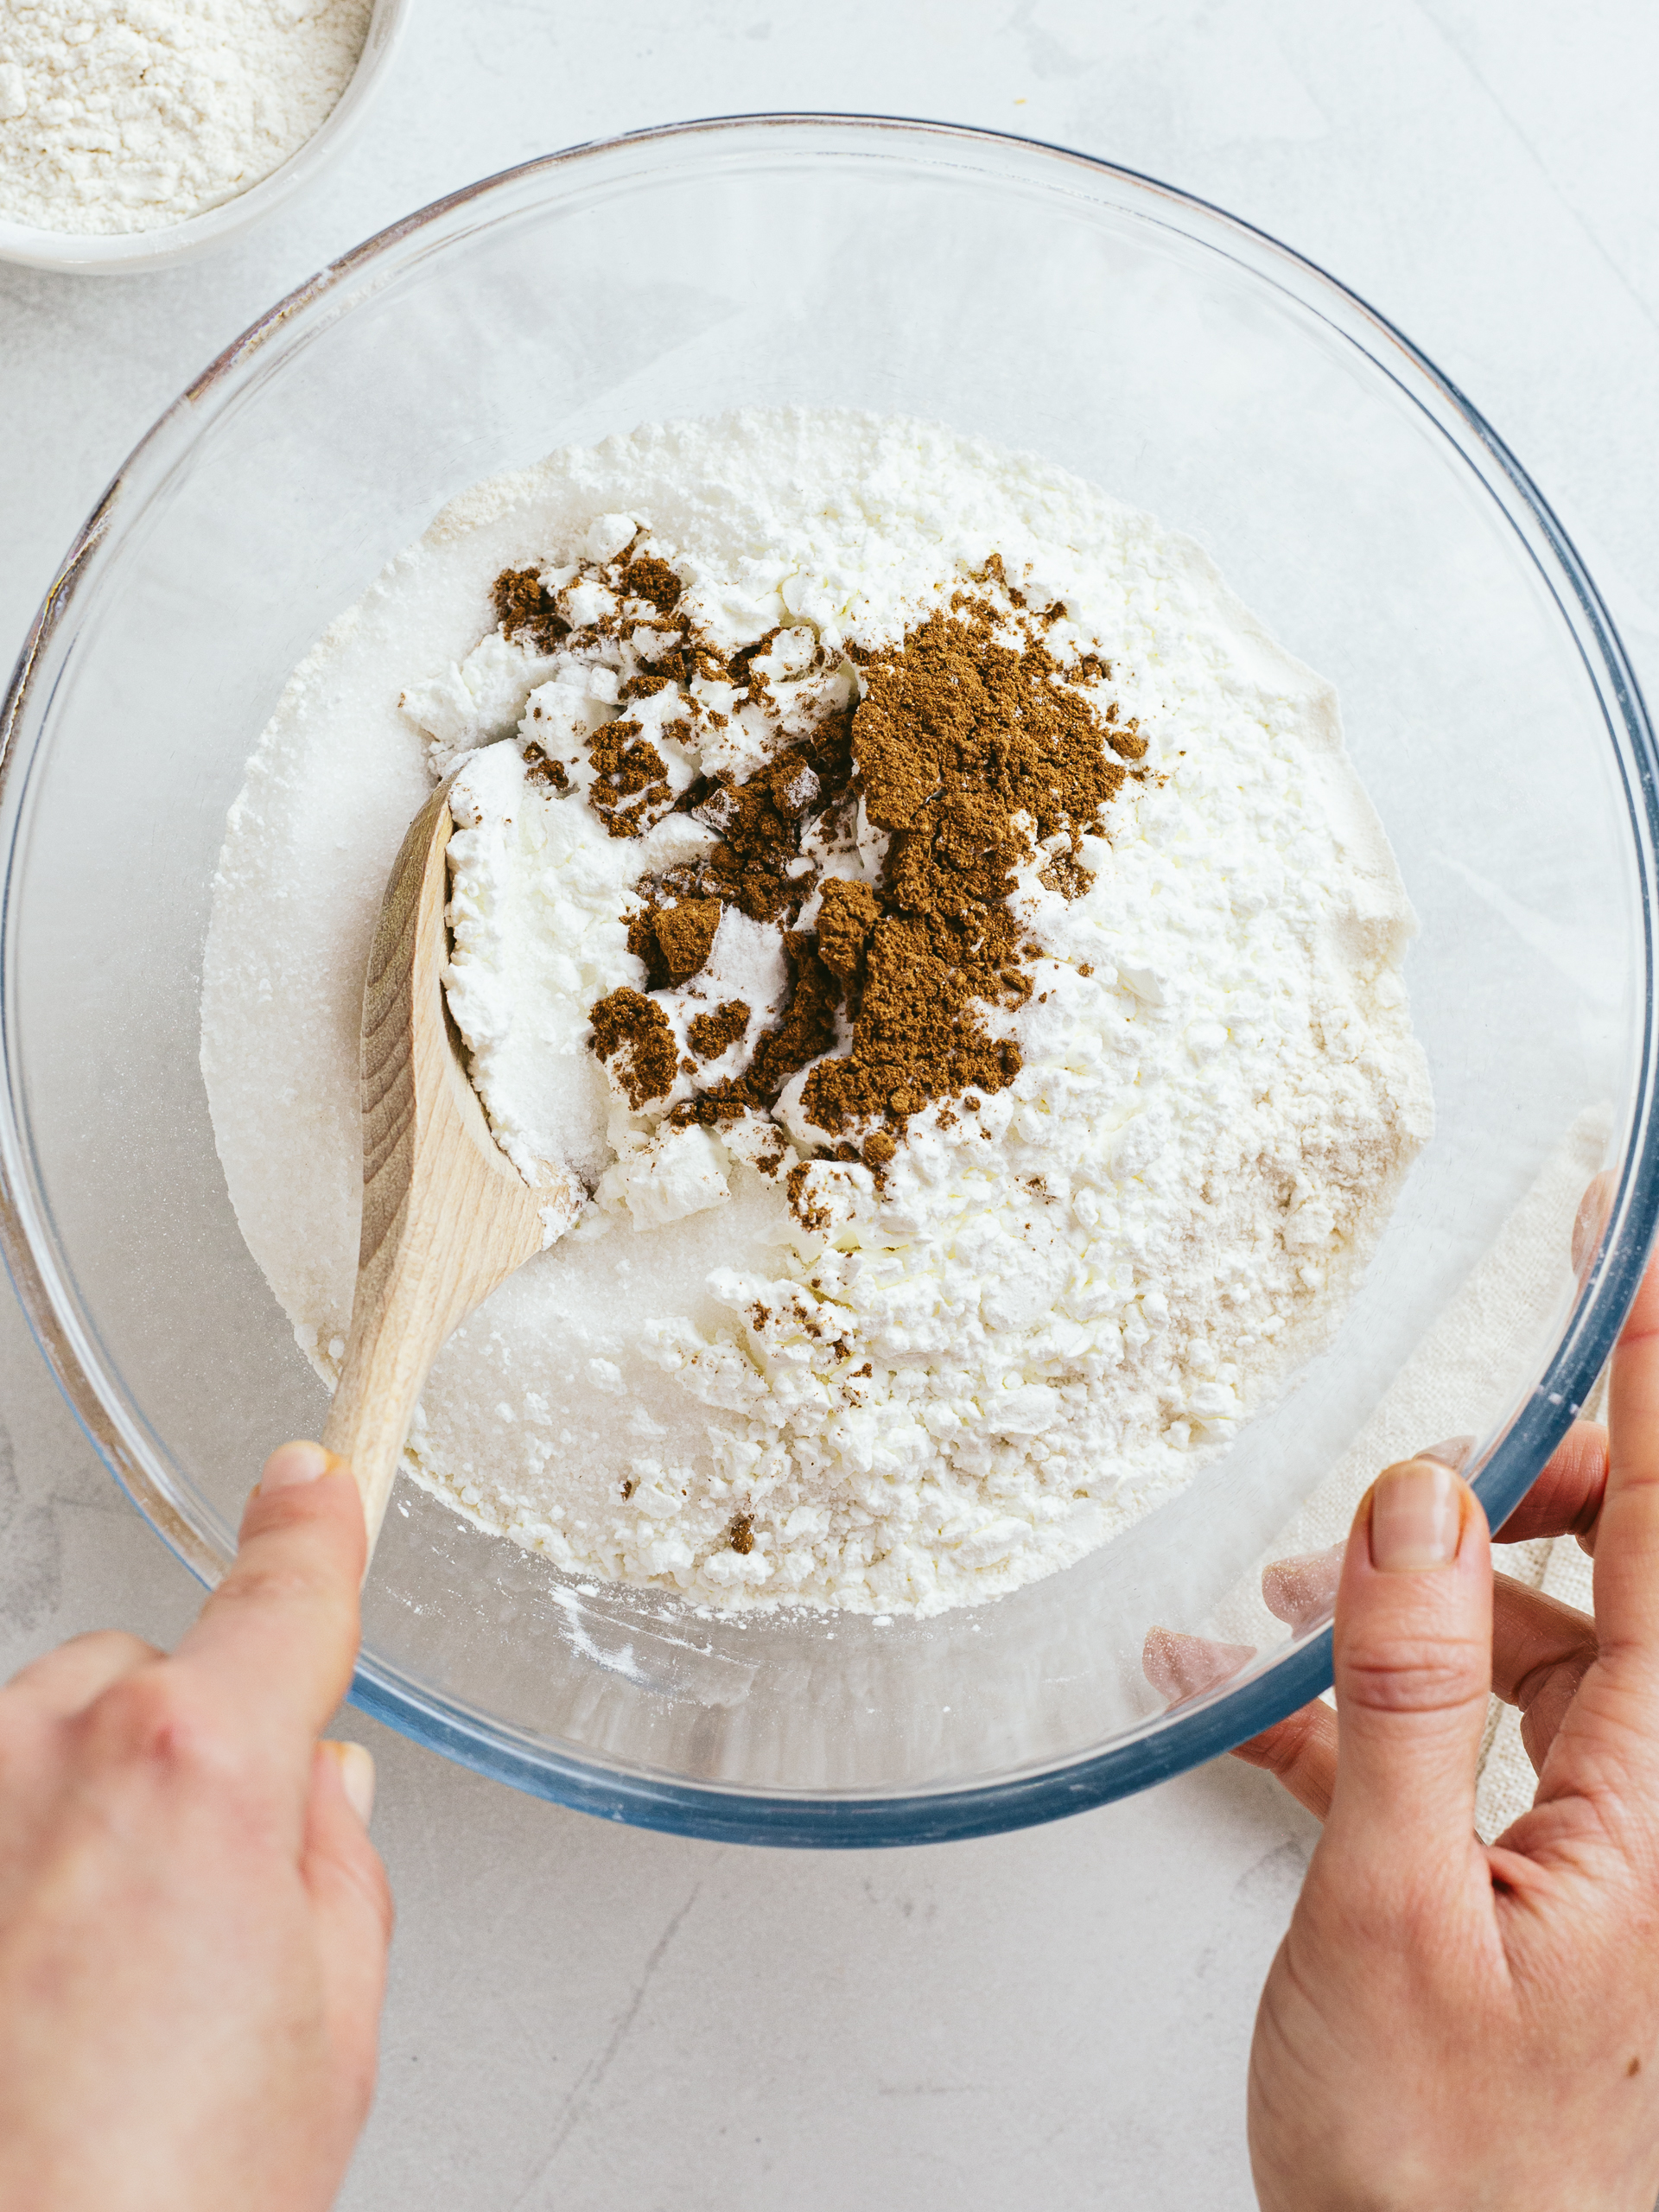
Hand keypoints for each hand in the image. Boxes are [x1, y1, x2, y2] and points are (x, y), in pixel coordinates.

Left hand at [0, 1443, 391, 2211]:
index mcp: (199, 1766)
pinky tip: (26, 1988)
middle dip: (187, 1747)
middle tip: (206, 1905)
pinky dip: (10, 1860)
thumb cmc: (161, 2201)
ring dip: (79, 1808)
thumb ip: (334, 1868)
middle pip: (144, 1677)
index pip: (284, 1597)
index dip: (310, 1533)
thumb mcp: (329, 2029)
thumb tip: (321, 1795)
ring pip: (42, 1741)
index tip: (310, 1485)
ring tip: (90, 1982)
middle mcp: (52, 1754)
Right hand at [1212, 1246, 1658, 2211]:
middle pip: (1608, 1573)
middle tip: (1406, 1476)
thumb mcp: (1399, 1909)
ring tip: (1283, 1610)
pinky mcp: (1509, 1876)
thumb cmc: (1444, 2170)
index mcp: (1656, 1793)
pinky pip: (1440, 1740)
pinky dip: (1341, 1707)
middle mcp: (1642, 1798)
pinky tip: (1230, 1696)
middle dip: (1507, 1493)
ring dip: (1402, 1603)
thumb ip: (1413, 1690)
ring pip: (1521, 1645)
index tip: (1636, 1251)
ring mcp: (1581, 1838)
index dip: (1654, 1381)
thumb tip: (1420, 1503)